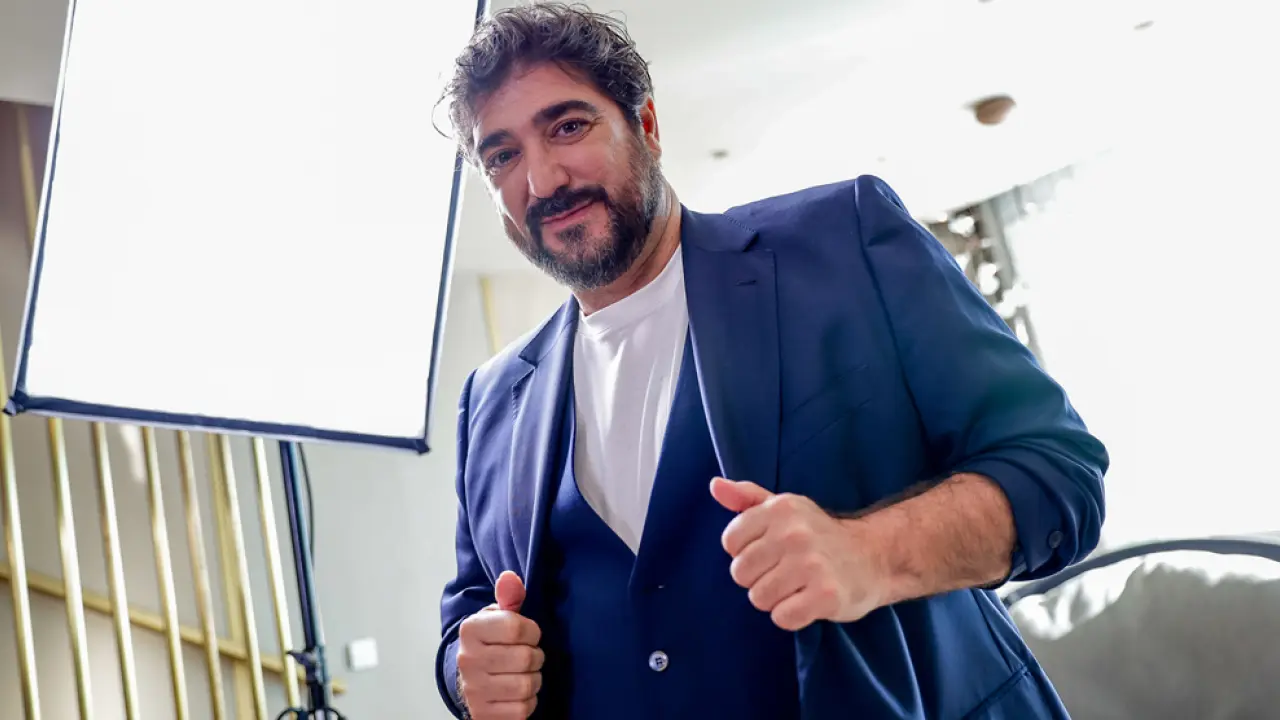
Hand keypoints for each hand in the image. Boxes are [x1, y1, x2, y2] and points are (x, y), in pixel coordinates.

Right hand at [456, 571, 543, 719]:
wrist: (470, 678)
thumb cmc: (492, 642)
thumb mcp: (499, 616)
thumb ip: (509, 597)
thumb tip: (510, 577)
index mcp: (470, 630)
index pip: (517, 628)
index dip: (532, 632)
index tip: (528, 635)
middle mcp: (467, 660)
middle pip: (525, 658)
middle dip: (535, 657)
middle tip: (527, 656)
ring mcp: (473, 690)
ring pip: (526, 686)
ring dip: (533, 680)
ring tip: (523, 674)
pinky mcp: (483, 714)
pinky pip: (522, 710)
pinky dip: (527, 702)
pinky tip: (517, 693)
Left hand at [711, 477, 884, 630]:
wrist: (874, 556)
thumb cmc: (818, 534)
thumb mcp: (784, 507)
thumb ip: (747, 498)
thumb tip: (715, 485)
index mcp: (780, 508)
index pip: (730, 542)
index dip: (745, 552)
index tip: (769, 552)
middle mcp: (794, 533)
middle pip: (740, 573)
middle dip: (758, 579)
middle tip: (785, 572)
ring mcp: (811, 564)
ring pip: (759, 598)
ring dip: (775, 599)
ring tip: (797, 587)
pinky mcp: (826, 595)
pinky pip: (782, 617)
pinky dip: (791, 616)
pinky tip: (807, 602)